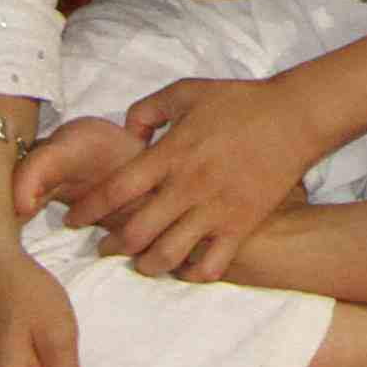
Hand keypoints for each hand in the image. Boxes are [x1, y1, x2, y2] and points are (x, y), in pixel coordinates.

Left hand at [57, 72, 333, 281]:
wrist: (293, 118)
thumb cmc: (239, 102)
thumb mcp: (186, 91)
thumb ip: (148, 110)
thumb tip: (127, 134)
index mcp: (171, 154)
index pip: (116, 190)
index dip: (87, 209)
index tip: (74, 218)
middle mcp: (188, 187)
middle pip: (135, 232)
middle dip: (110, 246)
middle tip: (102, 247)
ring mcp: (215, 211)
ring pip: (167, 256)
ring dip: (145, 265)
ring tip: (139, 262)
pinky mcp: (240, 227)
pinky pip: (209, 266)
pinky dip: (190, 274)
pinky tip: (183, 269)